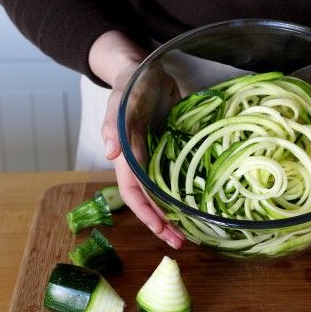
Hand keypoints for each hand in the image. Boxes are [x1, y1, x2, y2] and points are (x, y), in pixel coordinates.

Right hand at [89, 31, 184, 248]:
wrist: (145, 69)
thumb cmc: (130, 85)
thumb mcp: (122, 100)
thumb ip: (115, 123)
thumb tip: (111, 153)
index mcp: (127, 155)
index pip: (134, 193)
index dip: (147, 214)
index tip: (163, 231)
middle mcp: (140, 161)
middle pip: (149, 199)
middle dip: (163, 223)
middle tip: (182, 242)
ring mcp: (156, 156)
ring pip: (163, 191)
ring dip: (174, 211)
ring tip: (192, 229)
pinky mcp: (171, 148)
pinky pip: (176, 174)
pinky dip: (184, 190)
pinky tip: (199, 200)